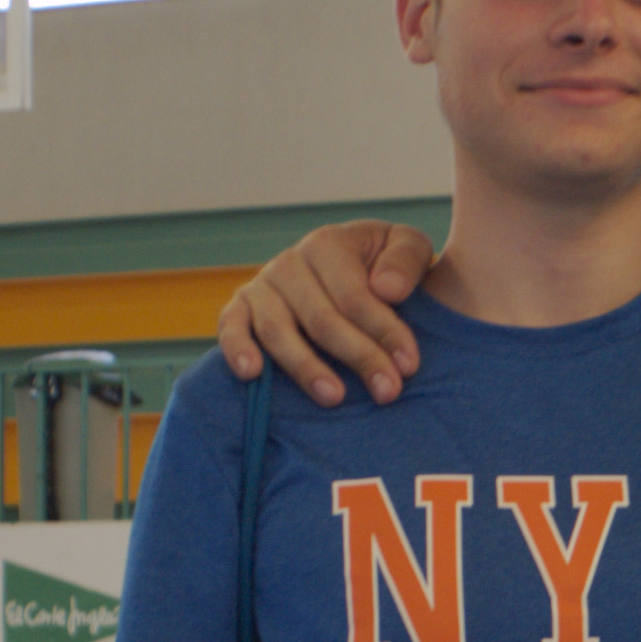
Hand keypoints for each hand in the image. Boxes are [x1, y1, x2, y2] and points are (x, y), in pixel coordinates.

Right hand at [214, 222, 436, 405]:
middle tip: (387, 391)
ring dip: (305, 366)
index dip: (384, 330)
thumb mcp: (406, 248)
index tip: (409, 365)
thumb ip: (406, 259)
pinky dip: (237, 348)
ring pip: (277, 330)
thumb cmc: (382, 267)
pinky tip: (252, 373)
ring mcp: (262, 286)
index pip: (355, 294)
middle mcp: (290, 263)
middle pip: (321, 318)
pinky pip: (231, 328)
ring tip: (335, 397)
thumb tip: (386, 288)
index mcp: (329, 244)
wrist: (350, 273)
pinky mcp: (240, 309)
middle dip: (358, 357)